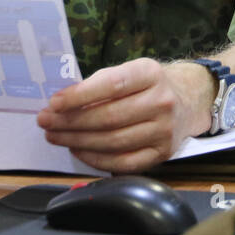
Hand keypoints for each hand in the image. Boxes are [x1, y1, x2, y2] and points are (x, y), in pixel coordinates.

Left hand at [36, 58, 209, 173]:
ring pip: (113, 142)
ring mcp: (164, 130)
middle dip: (71, 122)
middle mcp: (161, 102)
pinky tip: (78, 151)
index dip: (80, 95)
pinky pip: (123, 163)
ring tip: (55, 136)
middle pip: (109, 117)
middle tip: (46, 122)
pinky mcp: (162, 153)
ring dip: (77, 141)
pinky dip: (96, 159)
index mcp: (151, 74)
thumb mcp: (129, 71)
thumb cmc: (147, 85)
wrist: (188, 99)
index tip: (54, 103)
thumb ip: (99, 84)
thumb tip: (61, 103)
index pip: (112, 85)